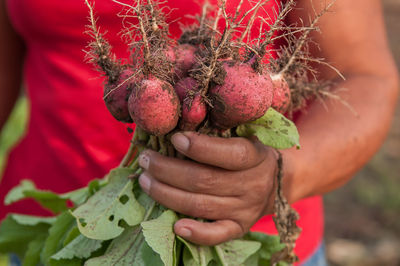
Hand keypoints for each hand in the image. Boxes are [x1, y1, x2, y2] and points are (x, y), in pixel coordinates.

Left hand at [138, 132, 277, 245]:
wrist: (277, 183)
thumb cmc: (251, 154)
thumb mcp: (245, 136)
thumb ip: (221, 132)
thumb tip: (180, 126)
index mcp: (255, 157)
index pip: (229, 154)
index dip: (200, 147)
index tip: (175, 138)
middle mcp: (251, 185)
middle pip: (204, 180)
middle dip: (168, 170)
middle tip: (146, 159)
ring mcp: (245, 210)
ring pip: (201, 205)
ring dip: (167, 194)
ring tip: (145, 180)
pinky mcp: (239, 227)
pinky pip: (217, 235)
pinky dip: (196, 233)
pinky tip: (175, 226)